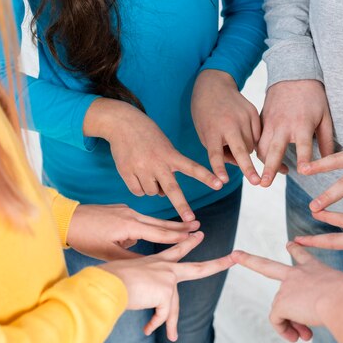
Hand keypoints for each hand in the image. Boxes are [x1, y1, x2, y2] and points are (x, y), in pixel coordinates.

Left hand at [67, 204, 199, 260]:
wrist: (66, 218)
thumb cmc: (85, 238)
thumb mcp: (108, 253)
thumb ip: (131, 258)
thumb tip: (148, 264)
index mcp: (130, 225)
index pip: (159, 232)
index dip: (178, 235)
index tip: (193, 234)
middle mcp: (131, 214)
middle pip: (160, 222)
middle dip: (179, 225)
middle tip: (196, 224)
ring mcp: (125, 210)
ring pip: (150, 220)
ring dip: (165, 225)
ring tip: (181, 228)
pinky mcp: (119, 209)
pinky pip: (137, 218)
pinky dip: (146, 225)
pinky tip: (144, 232)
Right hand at [83, 98, 222, 221]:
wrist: (123, 123)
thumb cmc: (149, 136)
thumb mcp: (165, 147)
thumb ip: (169, 169)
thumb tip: (162, 194)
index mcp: (171, 155)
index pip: (193, 168)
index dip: (207, 176)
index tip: (219, 184)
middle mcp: (158, 162)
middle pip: (172, 189)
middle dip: (182, 206)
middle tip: (190, 219)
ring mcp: (142, 168)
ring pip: (152, 192)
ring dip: (153, 189)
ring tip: (148, 172)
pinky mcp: (127, 172)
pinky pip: (138, 191)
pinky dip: (140, 188)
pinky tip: (137, 175)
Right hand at [99, 232, 233, 341]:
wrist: (105, 284)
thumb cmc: (110, 282)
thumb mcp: (131, 282)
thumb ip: (146, 292)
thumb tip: (154, 318)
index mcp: (156, 262)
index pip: (176, 251)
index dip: (188, 243)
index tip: (199, 235)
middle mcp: (165, 267)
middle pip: (198, 268)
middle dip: (218, 263)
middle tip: (234, 258)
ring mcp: (167, 278)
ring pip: (173, 307)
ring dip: (171, 324)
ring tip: (172, 337)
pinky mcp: (166, 290)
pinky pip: (163, 315)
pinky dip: (155, 324)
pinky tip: (147, 330)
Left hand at [191, 70, 261, 184]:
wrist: (213, 85)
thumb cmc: (205, 115)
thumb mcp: (204, 133)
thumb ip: (220, 150)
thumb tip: (240, 164)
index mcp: (212, 130)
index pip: (215, 153)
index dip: (218, 168)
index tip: (222, 181)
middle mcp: (229, 124)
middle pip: (241, 150)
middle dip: (249, 168)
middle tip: (257, 182)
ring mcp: (244, 117)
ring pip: (251, 145)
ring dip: (246, 150)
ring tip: (233, 139)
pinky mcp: (254, 113)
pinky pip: (258, 135)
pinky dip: (252, 140)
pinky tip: (242, 132)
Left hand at [232, 243, 342, 342]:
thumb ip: (332, 301)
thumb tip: (322, 318)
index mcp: (315, 268)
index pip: (303, 256)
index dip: (295, 250)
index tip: (289, 244)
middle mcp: (297, 273)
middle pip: (268, 266)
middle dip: (249, 260)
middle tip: (235, 255)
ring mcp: (286, 286)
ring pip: (282, 310)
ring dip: (293, 324)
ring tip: (307, 334)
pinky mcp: (281, 302)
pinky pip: (277, 320)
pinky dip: (285, 330)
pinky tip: (298, 334)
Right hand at [257, 80, 333, 186]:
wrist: (292, 74)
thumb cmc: (312, 97)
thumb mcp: (325, 116)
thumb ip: (327, 140)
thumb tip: (329, 162)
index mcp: (303, 124)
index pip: (303, 146)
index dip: (303, 159)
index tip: (302, 172)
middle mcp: (284, 125)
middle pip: (274, 150)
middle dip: (268, 168)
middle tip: (264, 184)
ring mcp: (270, 122)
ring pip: (261, 147)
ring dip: (263, 163)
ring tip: (266, 177)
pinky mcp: (261, 120)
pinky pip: (256, 139)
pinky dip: (258, 151)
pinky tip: (265, 160)